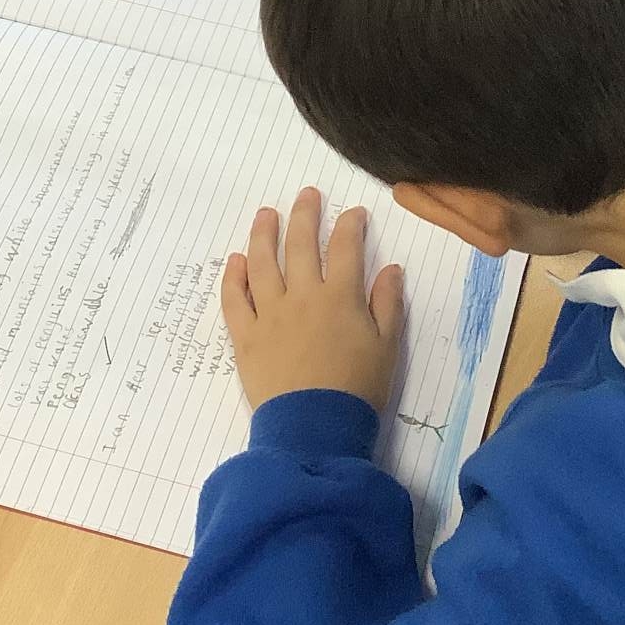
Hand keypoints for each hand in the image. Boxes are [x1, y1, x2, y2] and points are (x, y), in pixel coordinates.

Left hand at [222, 189, 404, 414]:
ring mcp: (270, 315)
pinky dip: (234, 277)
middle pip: (301, 244)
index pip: (346, 248)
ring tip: (266, 214)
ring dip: (263, 234)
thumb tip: (390, 268)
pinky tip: (236, 260)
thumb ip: (388, 304)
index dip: (351, 225)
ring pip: (262, 263)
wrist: (314, 430)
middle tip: (307, 195)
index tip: (354, 213)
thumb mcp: (387, 347)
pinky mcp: (245, 337)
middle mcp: (302, 296)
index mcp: (340, 297)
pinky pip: (235, 300)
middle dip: (305, 214)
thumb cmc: (357, 390)